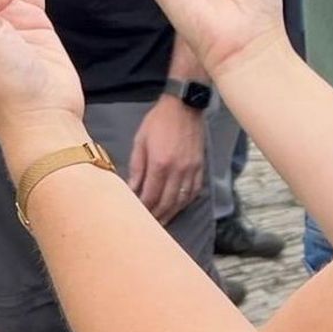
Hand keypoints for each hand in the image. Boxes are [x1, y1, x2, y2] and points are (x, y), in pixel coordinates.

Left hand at [128, 96, 205, 224]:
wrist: (184, 106)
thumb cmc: (158, 121)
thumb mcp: (140, 141)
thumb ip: (137, 167)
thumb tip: (132, 189)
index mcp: (160, 164)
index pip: (150, 196)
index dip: (144, 209)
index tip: (136, 216)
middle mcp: (177, 171)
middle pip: (167, 203)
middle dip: (157, 217)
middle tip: (149, 225)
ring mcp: (191, 170)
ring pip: (181, 201)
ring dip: (171, 214)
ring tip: (162, 222)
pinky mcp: (200, 167)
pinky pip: (194, 191)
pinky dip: (185, 203)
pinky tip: (178, 207)